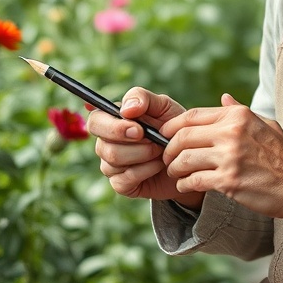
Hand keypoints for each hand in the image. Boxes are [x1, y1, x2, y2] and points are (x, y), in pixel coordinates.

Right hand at [89, 87, 204, 208]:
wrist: (187, 157)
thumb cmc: (172, 128)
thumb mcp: (164, 106)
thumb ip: (143, 98)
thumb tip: (125, 109)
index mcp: (113, 120)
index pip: (95, 120)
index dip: (113, 126)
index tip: (139, 129)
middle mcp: (106, 143)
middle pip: (102, 146)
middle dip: (130, 144)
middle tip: (154, 141)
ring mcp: (111, 165)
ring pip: (114, 162)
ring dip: (144, 155)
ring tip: (161, 150)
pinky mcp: (120, 184)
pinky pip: (125, 178)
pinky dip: (147, 170)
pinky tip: (159, 165)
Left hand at [162, 93, 282, 224]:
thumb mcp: (264, 123)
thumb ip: (239, 111)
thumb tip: (223, 97)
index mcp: (238, 115)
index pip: (192, 115)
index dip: (172, 126)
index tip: (166, 136)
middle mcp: (232, 132)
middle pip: (182, 136)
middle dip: (169, 149)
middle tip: (167, 159)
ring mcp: (230, 157)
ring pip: (183, 160)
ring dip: (174, 169)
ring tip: (176, 174)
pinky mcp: (229, 181)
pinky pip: (193, 181)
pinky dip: (184, 185)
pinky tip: (187, 186)